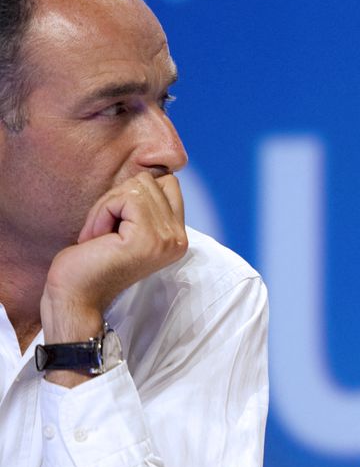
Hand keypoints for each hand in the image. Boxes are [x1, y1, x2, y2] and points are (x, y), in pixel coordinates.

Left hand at [40, 173, 187, 376]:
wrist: (74, 298)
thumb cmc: (90, 262)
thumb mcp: (126, 226)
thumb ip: (145, 204)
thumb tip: (151, 167)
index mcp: (177, 235)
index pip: (169, 183)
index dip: (135, 194)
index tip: (117, 224)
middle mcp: (179, 237)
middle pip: (153, 180)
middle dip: (119, 198)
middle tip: (105, 231)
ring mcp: (166, 239)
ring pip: (138, 186)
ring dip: (108, 206)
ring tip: (101, 236)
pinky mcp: (147, 239)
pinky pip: (124, 199)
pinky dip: (102, 212)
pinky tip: (97, 238)